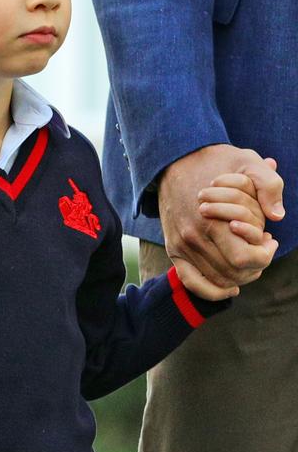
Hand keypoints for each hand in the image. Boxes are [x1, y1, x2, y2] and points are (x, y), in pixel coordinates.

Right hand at [159, 145, 282, 298]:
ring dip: (240, 276)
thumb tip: (277, 216)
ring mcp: (181, 246)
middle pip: (234, 273)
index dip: (266, 255)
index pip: (245, 259)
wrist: (175, 160)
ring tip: (248, 257)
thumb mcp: (248, 162)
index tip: (271, 239)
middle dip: (256, 266)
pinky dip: (212, 291)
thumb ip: (269, 185)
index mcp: (212, 221)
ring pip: (218, 280)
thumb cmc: (216, 162)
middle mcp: (194, 238)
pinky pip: (192, 282)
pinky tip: (231, 288)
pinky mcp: (174, 249)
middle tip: (262, 248)